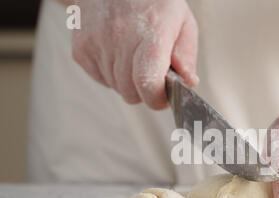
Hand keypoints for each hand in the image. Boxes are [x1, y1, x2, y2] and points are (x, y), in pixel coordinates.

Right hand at [72, 0, 197, 108]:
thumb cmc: (153, 2)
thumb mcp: (182, 21)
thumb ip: (186, 55)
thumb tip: (188, 83)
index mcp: (151, 32)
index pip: (148, 81)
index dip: (157, 98)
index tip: (164, 96)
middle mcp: (120, 37)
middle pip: (131, 93)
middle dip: (144, 91)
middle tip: (152, 72)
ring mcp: (96, 43)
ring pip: (116, 88)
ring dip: (128, 81)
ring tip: (134, 55)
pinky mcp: (80, 48)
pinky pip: (101, 79)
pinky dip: (111, 73)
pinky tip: (118, 51)